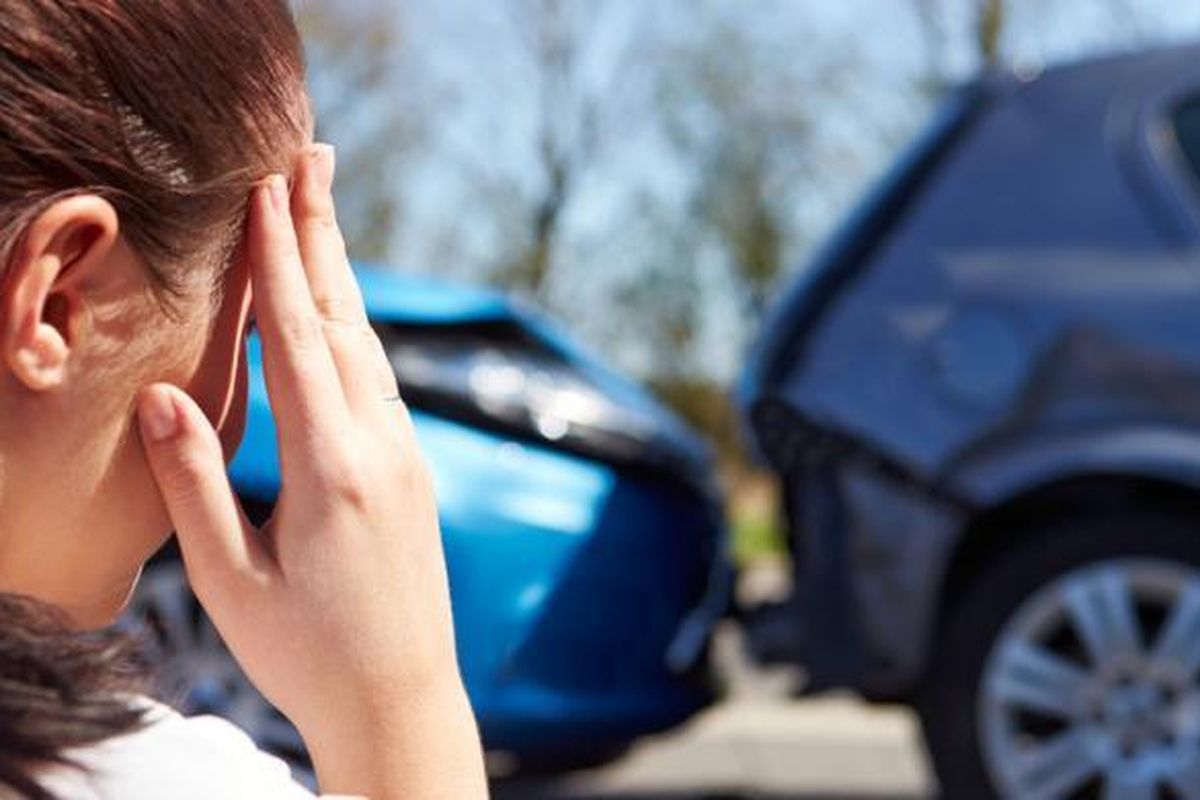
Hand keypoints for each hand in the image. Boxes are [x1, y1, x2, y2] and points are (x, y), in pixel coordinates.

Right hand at [136, 145, 486, 798]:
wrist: (401, 700)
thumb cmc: (307, 654)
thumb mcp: (231, 580)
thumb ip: (195, 481)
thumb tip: (161, 393)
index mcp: (333, 470)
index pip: (300, 340)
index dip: (280, 260)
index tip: (268, 188)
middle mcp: (383, 449)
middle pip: (347, 322)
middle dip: (322, 235)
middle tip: (312, 157)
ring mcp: (407, 458)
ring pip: (370, 347)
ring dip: (342, 275)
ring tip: (322, 212)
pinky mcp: (413, 473)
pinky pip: (382, 382)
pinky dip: (354, 330)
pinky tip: (342, 313)